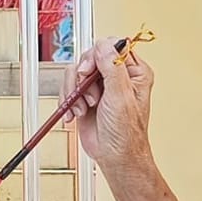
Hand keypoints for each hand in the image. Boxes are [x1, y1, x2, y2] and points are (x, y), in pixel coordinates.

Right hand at [62, 41, 155, 177]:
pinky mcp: (85, 97)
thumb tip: (104, 44)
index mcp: (134, 72)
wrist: (113, 156)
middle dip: (82, 76)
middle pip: (90, 57)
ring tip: (83, 107)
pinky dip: (67, 100)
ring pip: (76, 71)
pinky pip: (68, 87)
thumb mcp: (120, 97)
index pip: (113, 47)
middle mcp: (117, 76)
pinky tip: (74, 114)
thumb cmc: (125, 133)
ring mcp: (99, 86)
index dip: (97, 55)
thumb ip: (112, 68)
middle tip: (85, 92)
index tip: (89, 70)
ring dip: (74, 91)